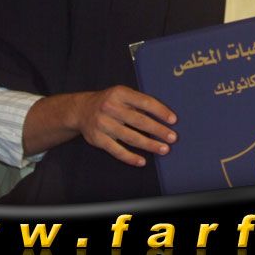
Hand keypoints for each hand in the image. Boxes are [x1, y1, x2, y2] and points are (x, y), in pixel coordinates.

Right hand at [29, 85, 177, 167]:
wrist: (81, 110)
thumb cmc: (110, 102)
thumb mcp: (121, 95)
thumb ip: (138, 103)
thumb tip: (163, 116)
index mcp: (120, 93)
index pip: (144, 101)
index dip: (160, 111)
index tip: (173, 120)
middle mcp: (110, 107)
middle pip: (139, 121)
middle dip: (158, 130)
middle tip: (173, 137)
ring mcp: (103, 124)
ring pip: (130, 137)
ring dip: (149, 144)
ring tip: (164, 149)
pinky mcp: (98, 139)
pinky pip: (116, 150)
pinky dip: (130, 157)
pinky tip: (142, 161)